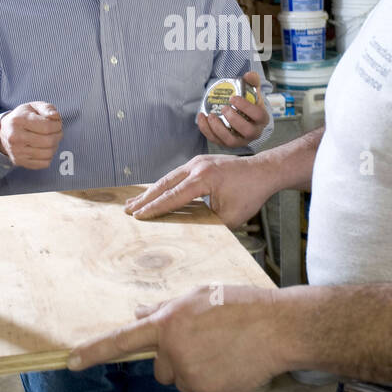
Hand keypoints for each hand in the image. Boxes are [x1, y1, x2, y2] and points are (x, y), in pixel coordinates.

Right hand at [0, 101, 61, 168]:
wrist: (3, 132)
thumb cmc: (22, 117)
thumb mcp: (33, 106)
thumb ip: (47, 108)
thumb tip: (55, 116)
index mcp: (19, 121)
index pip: (47, 127)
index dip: (57, 125)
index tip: (57, 123)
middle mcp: (15, 138)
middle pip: (48, 141)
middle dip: (58, 135)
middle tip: (57, 132)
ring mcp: (17, 152)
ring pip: (48, 153)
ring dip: (55, 146)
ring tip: (51, 139)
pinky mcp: (20, 161)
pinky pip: (44, 163)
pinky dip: (49, 156)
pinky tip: (45, 148)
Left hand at [67, 286, 285, 391]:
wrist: (278, 328)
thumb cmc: (240, 305)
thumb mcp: (198, 295)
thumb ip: (166, 308)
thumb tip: (140, 314)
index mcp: (169, 324)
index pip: (122, 340)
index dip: (94, 351)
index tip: (70, 361)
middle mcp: (175, 352)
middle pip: (161, 367)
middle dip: (175, 358)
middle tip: (204, 341)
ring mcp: (193, 376)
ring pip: (183, 380)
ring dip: (196, 369)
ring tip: (224, 348)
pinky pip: (203, 391)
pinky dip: (215, 380)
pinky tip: (233, 361)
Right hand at [124, 153, 267, 227]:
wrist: (264, 171)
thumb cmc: (250, 193)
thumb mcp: (230, 216)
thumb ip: (208, 222)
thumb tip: (188, 229)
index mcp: (204, 179)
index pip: (173, 197)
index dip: (154, 208)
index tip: (138, 217)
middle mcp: (197, 166)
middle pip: (164, 184)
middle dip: (145, 198)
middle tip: (127, 209)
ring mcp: (198, 161)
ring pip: (169, 177)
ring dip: (152, 190)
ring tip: (135, 202)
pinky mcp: (200, 162)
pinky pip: (177, 174)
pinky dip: (164, 184)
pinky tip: (156, 191)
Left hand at [196, 71, 270, 148]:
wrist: (244, 117)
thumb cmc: (249, 104)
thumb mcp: (253, 91)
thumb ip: (252, 81)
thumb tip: (248, 76)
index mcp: (262, 119)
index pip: (258, 115)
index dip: (246, 107)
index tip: (233, 98)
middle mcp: (253, 133)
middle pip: (247, 131)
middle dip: (234, 120)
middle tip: (224, 108)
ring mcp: (240, 140)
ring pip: (231, 141)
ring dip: (219, 129)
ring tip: (210, 115)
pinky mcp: (227, 144)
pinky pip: (217, 141)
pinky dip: (207, 131)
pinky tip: (202, 118)